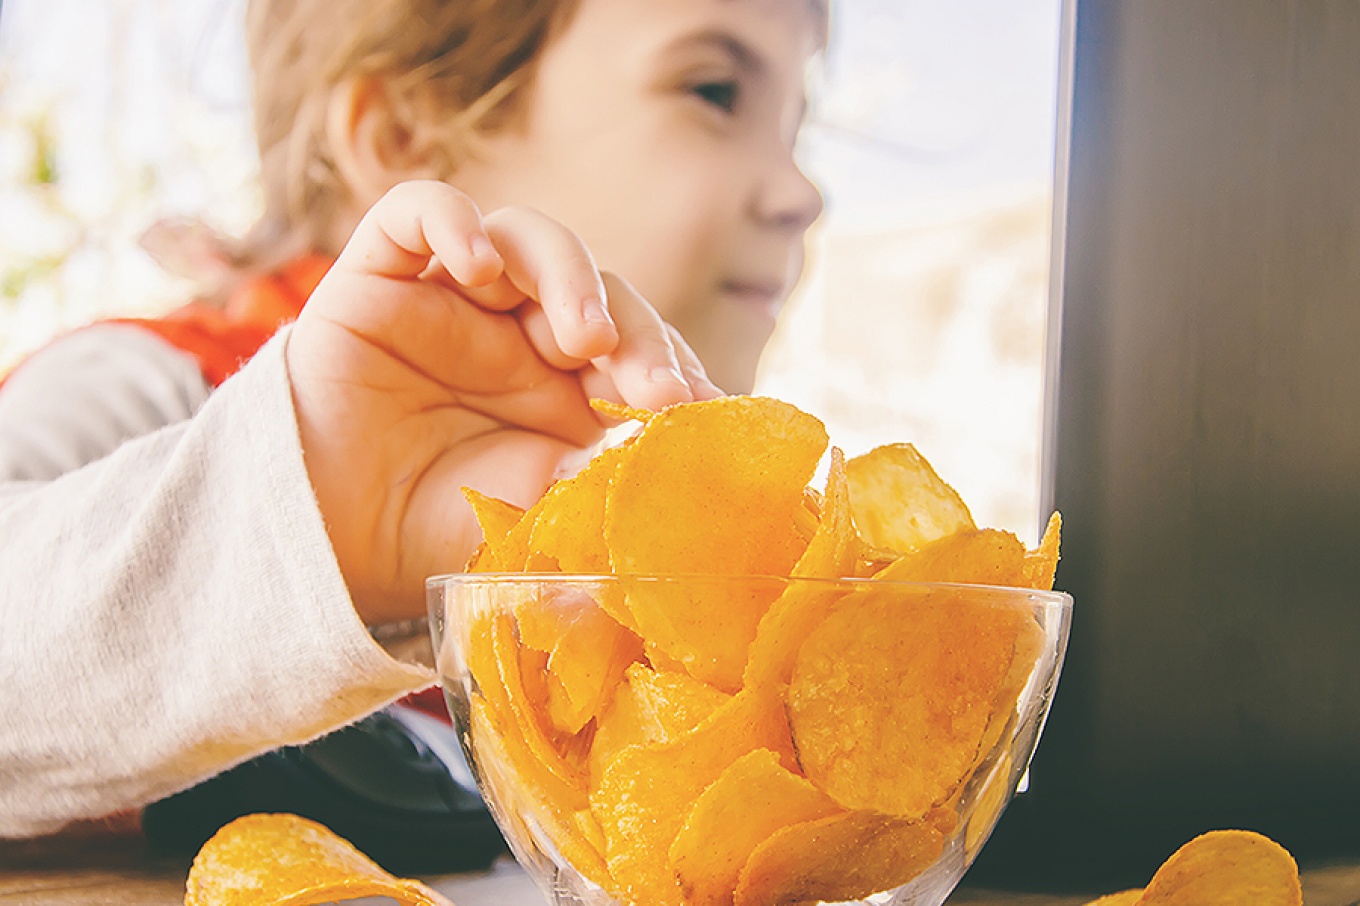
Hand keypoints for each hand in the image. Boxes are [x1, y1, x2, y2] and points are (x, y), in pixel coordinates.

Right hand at [285, 180, 718, 623]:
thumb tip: (689, 476)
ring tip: (583, 335)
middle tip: (654, 386)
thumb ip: (606, 487)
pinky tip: (475, 261)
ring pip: (528, 240)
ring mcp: (454, 300)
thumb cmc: (440, 531)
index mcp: (569, 387)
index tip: (701, 412)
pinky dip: (451, 220)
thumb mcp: (543, 514)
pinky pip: (417, 214)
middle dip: (636, 335)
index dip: (673, 367)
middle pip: (598, 292)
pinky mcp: (380, 278)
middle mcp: (520, 334)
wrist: (330, 547)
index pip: (640, 346)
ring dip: (568, 276)